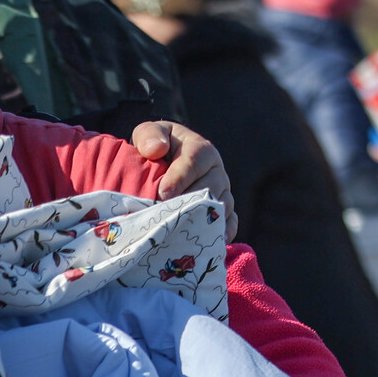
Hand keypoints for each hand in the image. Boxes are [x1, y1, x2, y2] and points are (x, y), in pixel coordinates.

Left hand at [132, 121, 236, 239]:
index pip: (194, 161)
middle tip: (169, 216)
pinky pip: (229, 222)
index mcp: (201, 149)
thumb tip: (156, 149)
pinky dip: (221, 232)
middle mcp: (216, 171)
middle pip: (210, 187)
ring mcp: (222, 192)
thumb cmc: (154, 149)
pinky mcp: (223, 211)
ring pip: (220, 206)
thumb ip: (149, 135)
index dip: (179, 178)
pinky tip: (210, 242)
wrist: (162, 166)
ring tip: (182, 232)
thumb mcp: (148, 134)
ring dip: (202, 219)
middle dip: (189, 201)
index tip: (163, 193)